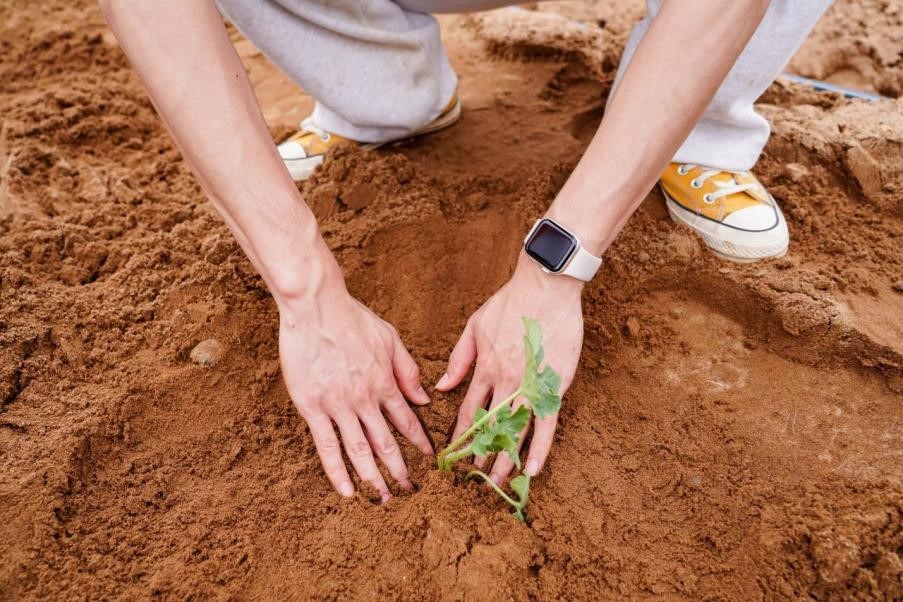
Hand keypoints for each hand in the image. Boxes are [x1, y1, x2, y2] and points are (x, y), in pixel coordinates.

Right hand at [279, 280, 432, 501]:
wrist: (315, 306)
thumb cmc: (352, 317)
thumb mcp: (389, 337)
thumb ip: (407, 370)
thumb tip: (423, 398)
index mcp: (385, 382)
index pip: (407, 421)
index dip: (419, 443)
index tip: (428, 461)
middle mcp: (365, 399)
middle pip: (386, 444)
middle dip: (400, 471)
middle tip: (410, 491)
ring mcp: (338, 405)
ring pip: (359, 451)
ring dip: (373, 478)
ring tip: (382, 499)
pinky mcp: (312, 407)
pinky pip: (326, 446)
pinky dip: (337, 471)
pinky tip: (346, 490)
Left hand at [437, 255, 583, 482]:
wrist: (546, 287)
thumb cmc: (510, 303)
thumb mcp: (475, 325)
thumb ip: (459, 359)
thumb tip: (440, 387)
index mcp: (484, 367)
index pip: (467, 410)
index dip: (459, 436)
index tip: (452, 455)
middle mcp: (504, 381)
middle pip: (489, 427)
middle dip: (480, 454)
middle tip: (474, 478)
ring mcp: (530, 385)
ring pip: (515, 431)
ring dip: (505, 458)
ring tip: (498, 481)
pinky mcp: (554, 385)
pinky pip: (546, 424)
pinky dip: (540, 448)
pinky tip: (532, 469)